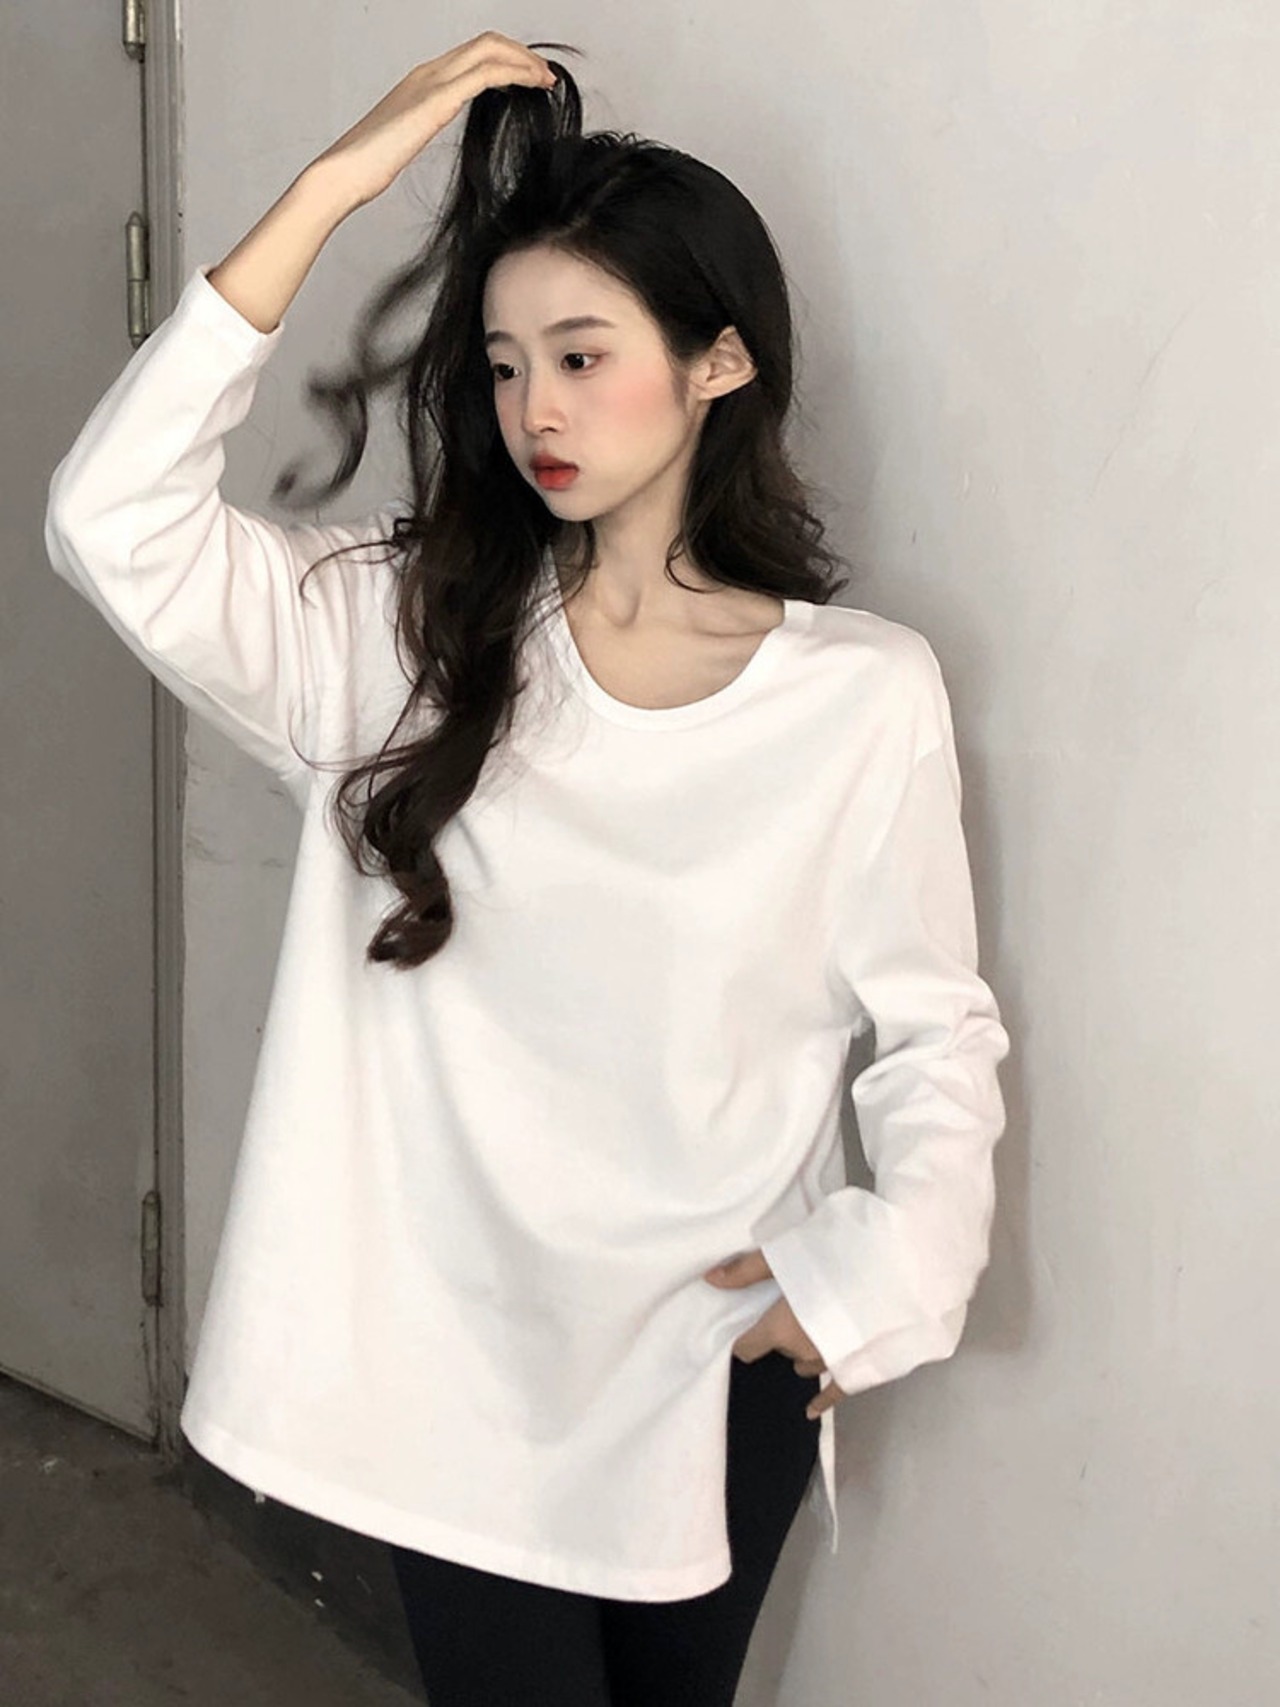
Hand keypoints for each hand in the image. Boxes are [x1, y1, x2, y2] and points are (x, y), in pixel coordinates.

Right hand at [310, 31, 558, 209]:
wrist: (343, 173)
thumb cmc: (367, 167)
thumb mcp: (404, 141)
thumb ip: (421, 128)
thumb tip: (425, 134)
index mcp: (421, 81)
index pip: (471, 54)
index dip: (505, 59)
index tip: (529, 78)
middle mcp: (428, 73)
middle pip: (485, 43)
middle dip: (521, 54)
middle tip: (546, 76)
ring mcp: (431, 82)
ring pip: (490, 50)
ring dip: (524, 61)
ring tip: (547, 80)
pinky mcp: (437, 100)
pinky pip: (486, 74)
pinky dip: (516, 73)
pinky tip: (534, 85)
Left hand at [704, 1249, 847, 1419]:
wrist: (892, 1274)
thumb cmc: (836, 1260)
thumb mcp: (787, 1255)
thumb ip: (747, 1270)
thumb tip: (709, 1280)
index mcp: (781, 1329)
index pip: (748, 1347)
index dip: (747, 1338)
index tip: (751, 1327)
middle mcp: (803, 1352)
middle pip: (781, 1350)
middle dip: (783, 1335)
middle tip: (796, 1307)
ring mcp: (832, 1363)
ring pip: (806, 1363)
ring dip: (804, 1350)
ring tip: (813, 1328)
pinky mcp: (858, 1369)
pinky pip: (836, 1392)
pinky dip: (822, 1401)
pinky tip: (811, 1410)